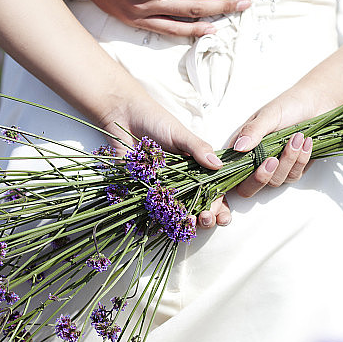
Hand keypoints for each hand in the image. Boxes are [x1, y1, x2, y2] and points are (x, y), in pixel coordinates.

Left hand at [97, 97, 231, 227]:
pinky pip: (151, 209)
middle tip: (206, 219)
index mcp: (195, 166)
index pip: (212, 189)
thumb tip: (218, 165)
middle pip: (198, 204)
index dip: (218, 203)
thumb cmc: (154, 120)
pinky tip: (165, 225)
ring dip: (185, 222)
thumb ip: (198, 148)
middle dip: (205, 216)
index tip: (221, 212)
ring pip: (177, 211)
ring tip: (189, 223)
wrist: (122, 116)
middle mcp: (181, 179)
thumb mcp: (180, 133)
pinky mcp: (142, 190)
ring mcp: (162, 187)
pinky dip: (158, 219)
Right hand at [229, 85, 335, 197]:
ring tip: (297, 137)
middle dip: (261, 178)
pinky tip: (306, 142)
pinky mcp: (292, 169)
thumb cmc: (289, 105)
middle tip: (272, 160)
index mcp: (243, 147)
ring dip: (288, 161)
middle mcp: (256, 160)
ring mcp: (275, 167)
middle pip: (248, 188)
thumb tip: (239, 148)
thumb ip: (253, 131)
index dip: (231, 177)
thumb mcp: (270, 114)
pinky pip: (293, 175)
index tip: (249, 164)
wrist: (316, 103)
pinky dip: (301, 160)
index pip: (230, 170)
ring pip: (275, 181)